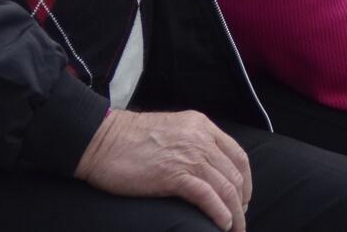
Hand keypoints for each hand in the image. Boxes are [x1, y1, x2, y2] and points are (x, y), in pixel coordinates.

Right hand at [75, 109, 251, 231]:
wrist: (101, 140)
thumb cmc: (128, 140)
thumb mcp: (170, 130)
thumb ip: (191, 143)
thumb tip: (205, 169)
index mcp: (201, 125)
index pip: (238, 155)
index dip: (245, 181)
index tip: (243, 199)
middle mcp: (201, 138)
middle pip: (235, 174)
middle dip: (241, 202)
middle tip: (238, 220)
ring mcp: (189, 156)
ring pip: (226, 188)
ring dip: (235, 214)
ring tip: (234, 230)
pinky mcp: (175, 175)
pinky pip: (209, 197)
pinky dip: (220, 214)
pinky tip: (221, 225)